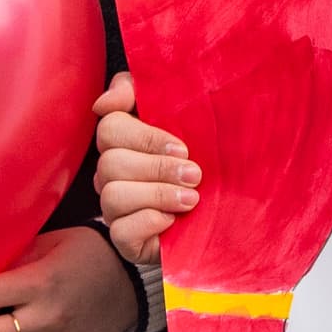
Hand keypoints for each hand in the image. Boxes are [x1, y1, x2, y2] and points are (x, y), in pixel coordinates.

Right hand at [91, 73, 198, 264]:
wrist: (225, 212)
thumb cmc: (200, 158)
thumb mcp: (183, 117)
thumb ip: (141, 91)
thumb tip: (105, 102)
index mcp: (123, 141)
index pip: (110, 127)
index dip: (145, 138)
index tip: (183, 148)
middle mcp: (112, 174)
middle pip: (110, 163)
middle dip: (158, 169)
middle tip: (195, 175)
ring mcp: (115, 208)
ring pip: (113, 196)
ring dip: (157, 195)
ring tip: (192, 199)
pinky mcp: (126, 240)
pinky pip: (122, 231)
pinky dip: (150, 222)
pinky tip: (173, 220)